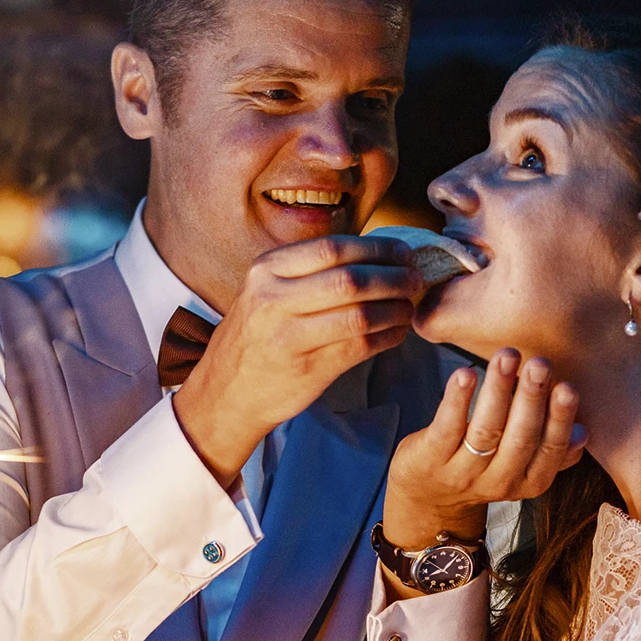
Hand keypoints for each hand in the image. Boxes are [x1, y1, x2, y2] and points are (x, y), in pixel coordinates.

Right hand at [171, 235, 420, 483]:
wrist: (225, 392)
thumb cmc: (256, 337)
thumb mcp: (267, 291)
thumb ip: (309, 272)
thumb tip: (377, 254)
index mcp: (267, 270)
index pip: (333, 248)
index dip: (377, 248)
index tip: (403, 252)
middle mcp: (274, 300)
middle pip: (350, 279)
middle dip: (393, 278)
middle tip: (416, 279)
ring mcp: (289, 337)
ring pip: (360, 314)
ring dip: (396, 309)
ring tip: (409, 308)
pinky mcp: (307, 369)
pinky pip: (360, 347)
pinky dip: (387, 337)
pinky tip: (397, 333)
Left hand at [382, 349, 585, 550]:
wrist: (428, 496)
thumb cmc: (482, 467)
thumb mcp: (520, 467)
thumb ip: (552, 451)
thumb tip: (582, 432)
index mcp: (528, 482)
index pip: (550, 452)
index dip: (559, 422)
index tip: (567, 388)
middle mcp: (498, 482)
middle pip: (520, 439)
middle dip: (532, 399)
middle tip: (540, 364)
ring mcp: (462, 473)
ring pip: (486, 430)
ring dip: (498, 390)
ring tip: (506, 356)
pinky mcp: (430, 459)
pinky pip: (447, 427)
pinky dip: (457, 399)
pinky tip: (466, 373)